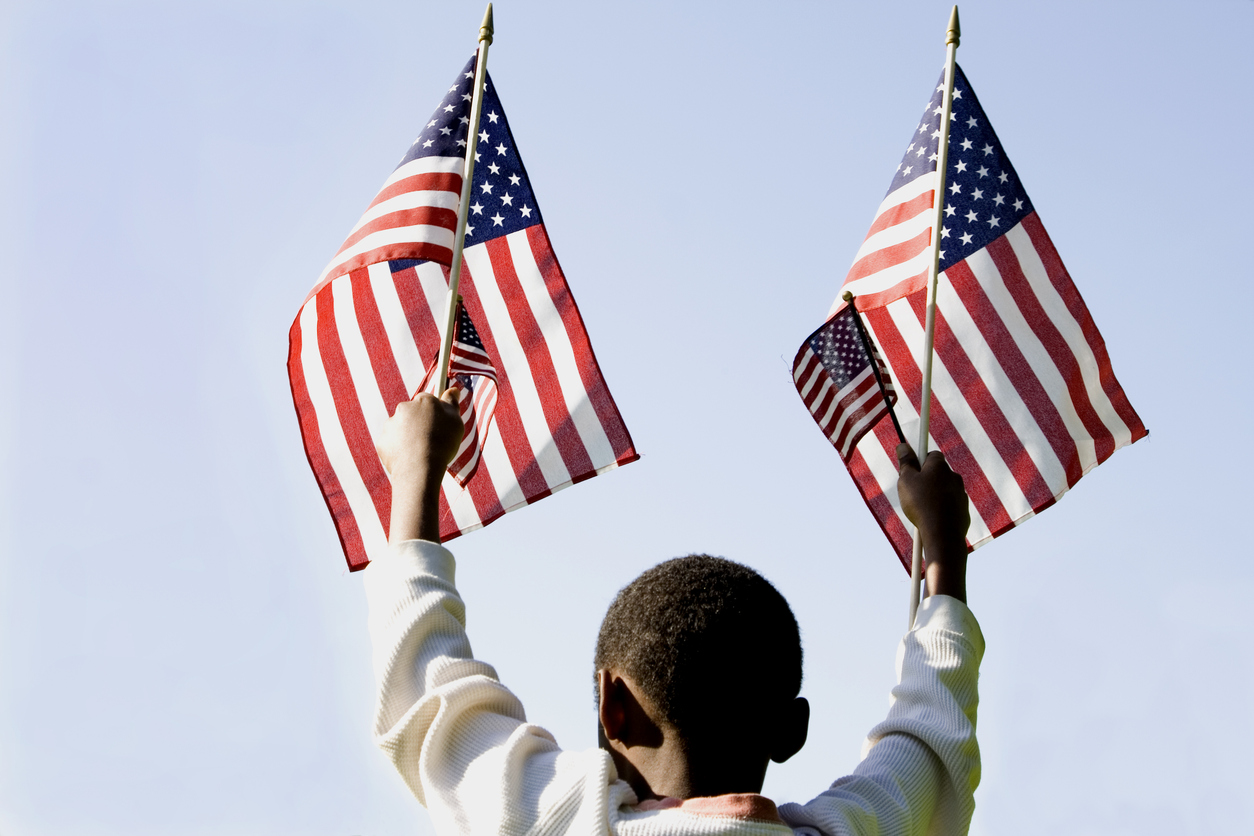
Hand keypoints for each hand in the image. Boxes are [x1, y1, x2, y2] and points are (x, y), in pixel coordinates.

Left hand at [377, 389, 462, 543]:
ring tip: (420, 452)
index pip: (427, 400)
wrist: (420, 468)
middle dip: (419, 423)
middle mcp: (404, 409)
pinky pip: (392, 444)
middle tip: (430, 440)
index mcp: (423, 401)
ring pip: (401, 429)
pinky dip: (399, 450)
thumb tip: (453, 389)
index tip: (438, 423)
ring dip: (408, 436)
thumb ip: (452, 403)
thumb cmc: (442, 443)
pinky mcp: (382, 442)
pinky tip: (409, 459)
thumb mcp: (455, 421)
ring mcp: (390, 425)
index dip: (433, 412)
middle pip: (412, 413)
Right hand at [896, 444, 969, 602]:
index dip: (919, 461)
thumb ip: (905, 462)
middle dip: (925, 479)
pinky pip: (949, 505)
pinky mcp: (964, 510)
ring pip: (943, 490)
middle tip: (911, 491)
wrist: (943, 534)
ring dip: (933, 495)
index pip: (930, 454)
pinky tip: (931, 519)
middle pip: (937, 472)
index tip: (910, 470)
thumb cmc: (922, 504)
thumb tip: (903, 445)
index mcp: (939, 465)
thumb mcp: (906, 480)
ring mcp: (961, 493)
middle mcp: (953, 476)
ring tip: (920, 509)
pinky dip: (941, 509)